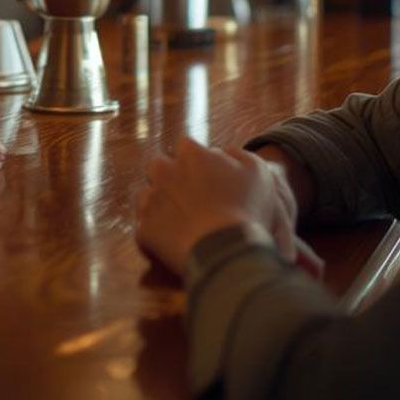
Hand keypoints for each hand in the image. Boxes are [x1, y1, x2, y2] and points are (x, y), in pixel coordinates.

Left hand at [136, 138, 320, 278]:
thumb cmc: (247, 208)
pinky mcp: (143, 229)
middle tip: (193, 198)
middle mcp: (163, 171)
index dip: (197, 163)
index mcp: (190, 153)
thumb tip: (222, 153)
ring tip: (183, 222)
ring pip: (147, 195)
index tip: (209, 178)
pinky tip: (176, 241)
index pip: (186, 147)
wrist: (227, 252)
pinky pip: (145, 226)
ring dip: (161, 203)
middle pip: (160, 167)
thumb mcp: (257, 171)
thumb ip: (236, 154)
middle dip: (171, 177)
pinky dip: (157, 232)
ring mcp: (150, 200)